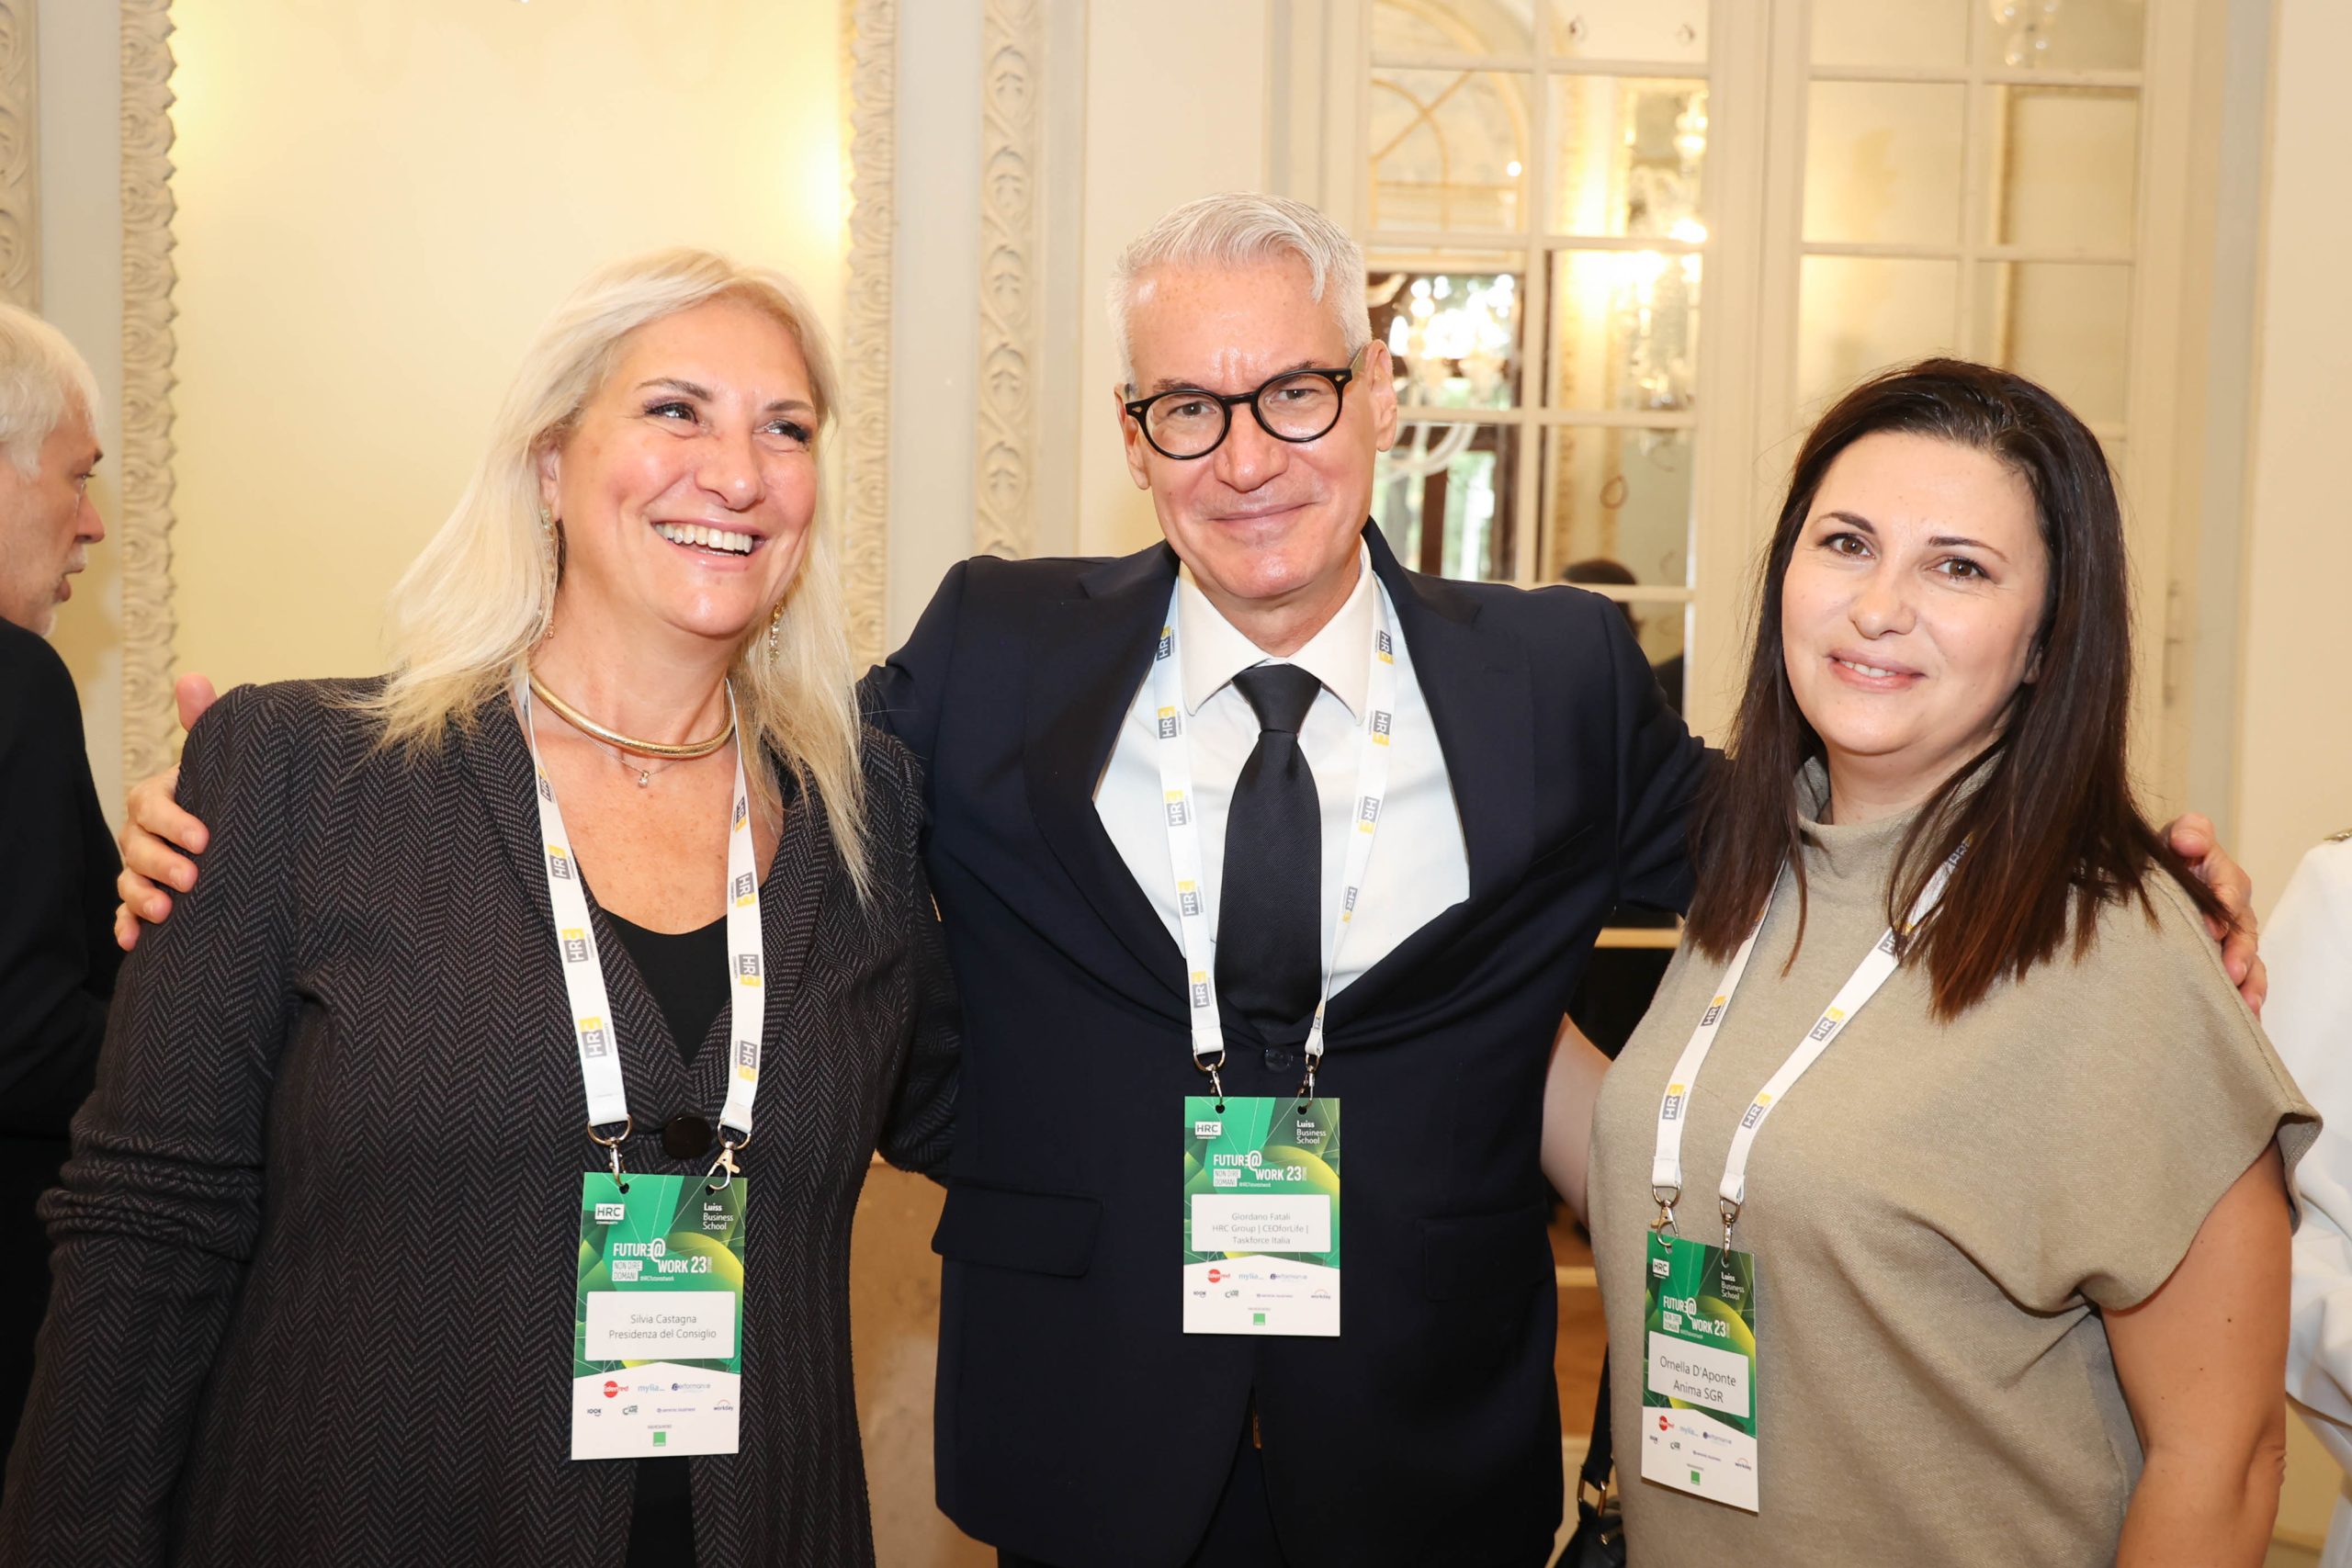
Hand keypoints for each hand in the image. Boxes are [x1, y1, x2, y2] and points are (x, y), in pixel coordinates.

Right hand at [111, 673, 217, 951]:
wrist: (238, 829)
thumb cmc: (225, 789)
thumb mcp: (219, 759)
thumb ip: (205, 723)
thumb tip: (194, 678)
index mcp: (159, 797)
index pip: (152, 805)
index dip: (173, 821)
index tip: (204, 838)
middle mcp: (143, 832)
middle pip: (137, 848)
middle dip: (160, 864)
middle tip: (193, 878)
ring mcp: (142, 866)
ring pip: (129, 881)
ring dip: (141, 898)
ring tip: (166, 912)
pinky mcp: (147, 897)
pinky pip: (128, 913)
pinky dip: (128, 926)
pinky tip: (135, 941)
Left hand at [2166, 812, 2264, 1015]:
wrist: (2140, 884)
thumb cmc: (2159, 860)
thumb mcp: (2169, 838)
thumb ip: (2187, 833)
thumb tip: (2189, 842)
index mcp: (2219, 876)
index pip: (2230, 886)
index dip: (2224, 904)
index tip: (2213, 927)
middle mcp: (2230, 908)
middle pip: (2243, 930)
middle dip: (2240, 952)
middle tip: (2231, 971)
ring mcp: (2229, 937)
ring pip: (2247, 959)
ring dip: (2248, 981)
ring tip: (2243, 1002)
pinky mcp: (2223, 961)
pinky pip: (2242, 981)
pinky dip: (2246, 997)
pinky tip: (2245, 1016)